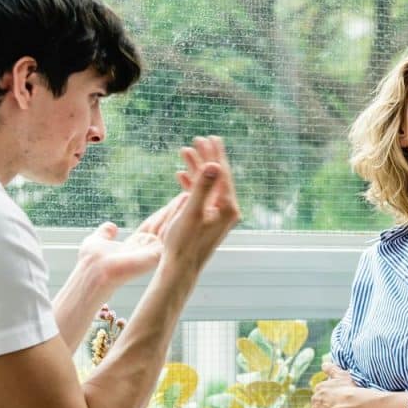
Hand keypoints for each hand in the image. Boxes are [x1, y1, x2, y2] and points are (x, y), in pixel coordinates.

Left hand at [78, 194, 188, 290]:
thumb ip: (105, 233)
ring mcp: (154, 252)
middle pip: (165, 225)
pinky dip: (178, 222)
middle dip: (176, 210)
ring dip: (180, 213)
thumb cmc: (92, 260)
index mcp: (136, 244)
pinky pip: (171, 236)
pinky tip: (187, 210)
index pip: (154, 225)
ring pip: (170, 229)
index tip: (172, 201)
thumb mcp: (98, 240)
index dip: (163, 212)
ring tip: (190, 197)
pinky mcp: (158, 255)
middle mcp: (147, 248)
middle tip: (189, 194)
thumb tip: (110, 226)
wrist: (94, 271)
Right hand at [161, 136, 240, 270]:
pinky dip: (192, 185)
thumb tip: (215, 165)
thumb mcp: (192, 212)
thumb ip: (202, 187)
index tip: (210, 137)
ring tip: (185, 152)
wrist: (180, 269)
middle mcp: (227, 212)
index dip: (215, 154)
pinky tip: (181, 175)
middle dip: (206, 158)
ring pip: (208, 186)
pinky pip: (202, 198)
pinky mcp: (208, 221)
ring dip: (196, 169)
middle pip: (217, 177)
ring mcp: (218, 217)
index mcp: (228, 208)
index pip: (223, 174)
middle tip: (199, 139)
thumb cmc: (184, 244)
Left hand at [310, 362, 357, 407]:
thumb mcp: (341, 374)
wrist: (351, 404)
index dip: (328, 398)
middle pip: (317, 405)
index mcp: (319, 388)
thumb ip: (331, 368)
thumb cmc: (349, 388)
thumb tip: (323, 364)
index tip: (336, 401)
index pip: (320, 394)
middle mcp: (314, 399)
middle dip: (324, 407)